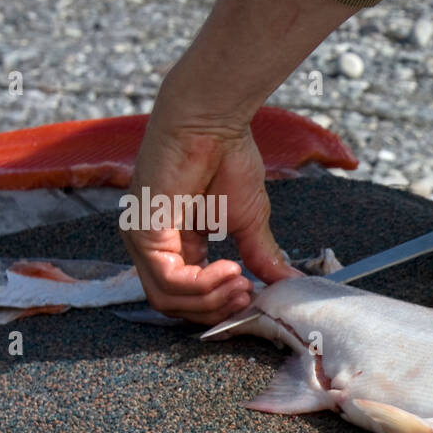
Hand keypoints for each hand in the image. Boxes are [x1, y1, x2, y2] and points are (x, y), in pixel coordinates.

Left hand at [117, 0, 359, 324]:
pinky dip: (204, 284)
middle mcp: (152, 246)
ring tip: (244, 284)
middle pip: (174, 306)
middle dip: (217, 310)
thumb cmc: (227, 157)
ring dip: (212, 301)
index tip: (256, 295)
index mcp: (175, 243)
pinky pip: (170, 281)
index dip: (220, 305)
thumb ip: (262, 257)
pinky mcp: (143, 232)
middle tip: (251, 297)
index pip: (187, 296)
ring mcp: (142, 240)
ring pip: (168, 301)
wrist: (213, 122)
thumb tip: (290, 284)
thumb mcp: (251, 220)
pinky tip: (233, 270)